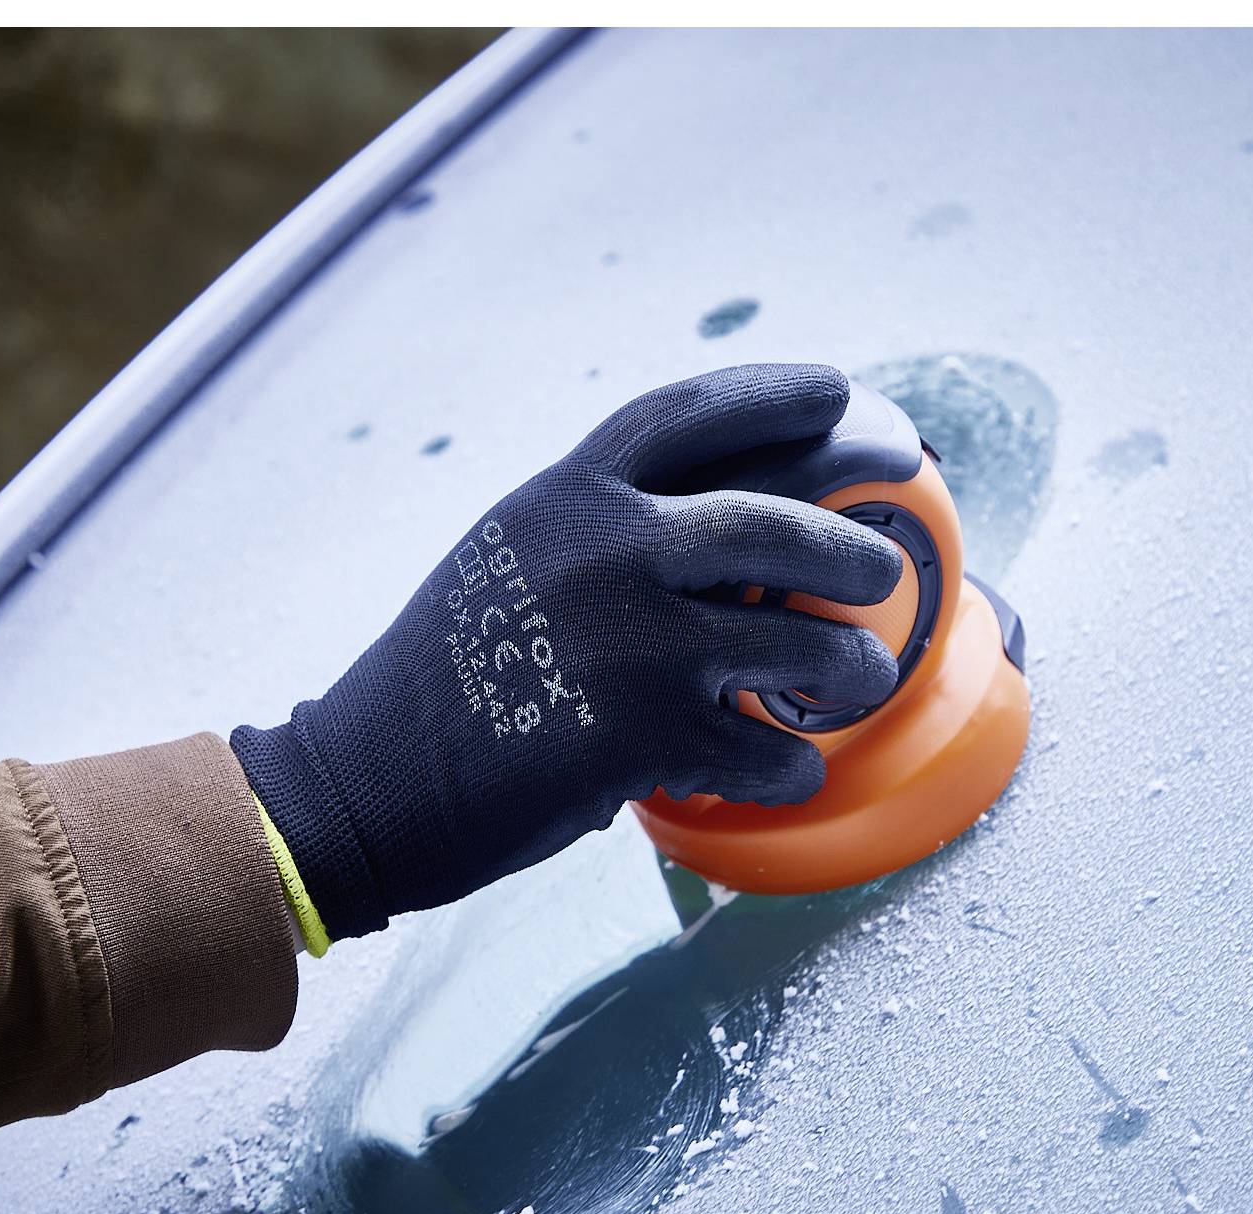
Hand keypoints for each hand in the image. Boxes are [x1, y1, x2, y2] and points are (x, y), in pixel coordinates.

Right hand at [231, 363, 903, 939]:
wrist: (363, 779)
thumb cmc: (444, 674)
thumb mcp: (511, 555)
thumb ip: (601, 527)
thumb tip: (717, 524)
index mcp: (571, 492)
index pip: (695, 413)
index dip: (781, 396)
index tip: (843, 395)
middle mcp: (608, 547)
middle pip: (777, 515)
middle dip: (852, 537)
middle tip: (888, 563)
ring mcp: (630, 639)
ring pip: (800, 639)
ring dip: (851, 664)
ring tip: (862, 677)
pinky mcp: (640, 736)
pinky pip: (764, 749)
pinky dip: (790, 766)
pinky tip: (787, 770)